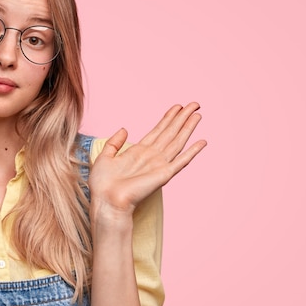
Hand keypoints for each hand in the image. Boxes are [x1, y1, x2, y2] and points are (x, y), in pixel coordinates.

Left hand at [88, 102, 206, 217]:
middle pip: (170, 133)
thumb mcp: (104, 157)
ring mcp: (159, 165)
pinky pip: (181, 161)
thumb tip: (124, 128)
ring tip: (198, 114)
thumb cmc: (103, 185)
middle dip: (182, 118)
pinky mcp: (163, 175)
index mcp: (138, 152)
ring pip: (177, 142)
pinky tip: (202, 142)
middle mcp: (151, 157)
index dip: (168, 118)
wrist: (106, 201)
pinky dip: (192, 151)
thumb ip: (114, 142)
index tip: (177, 106)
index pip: (157, 131)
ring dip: (188, 128)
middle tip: (194, 104)